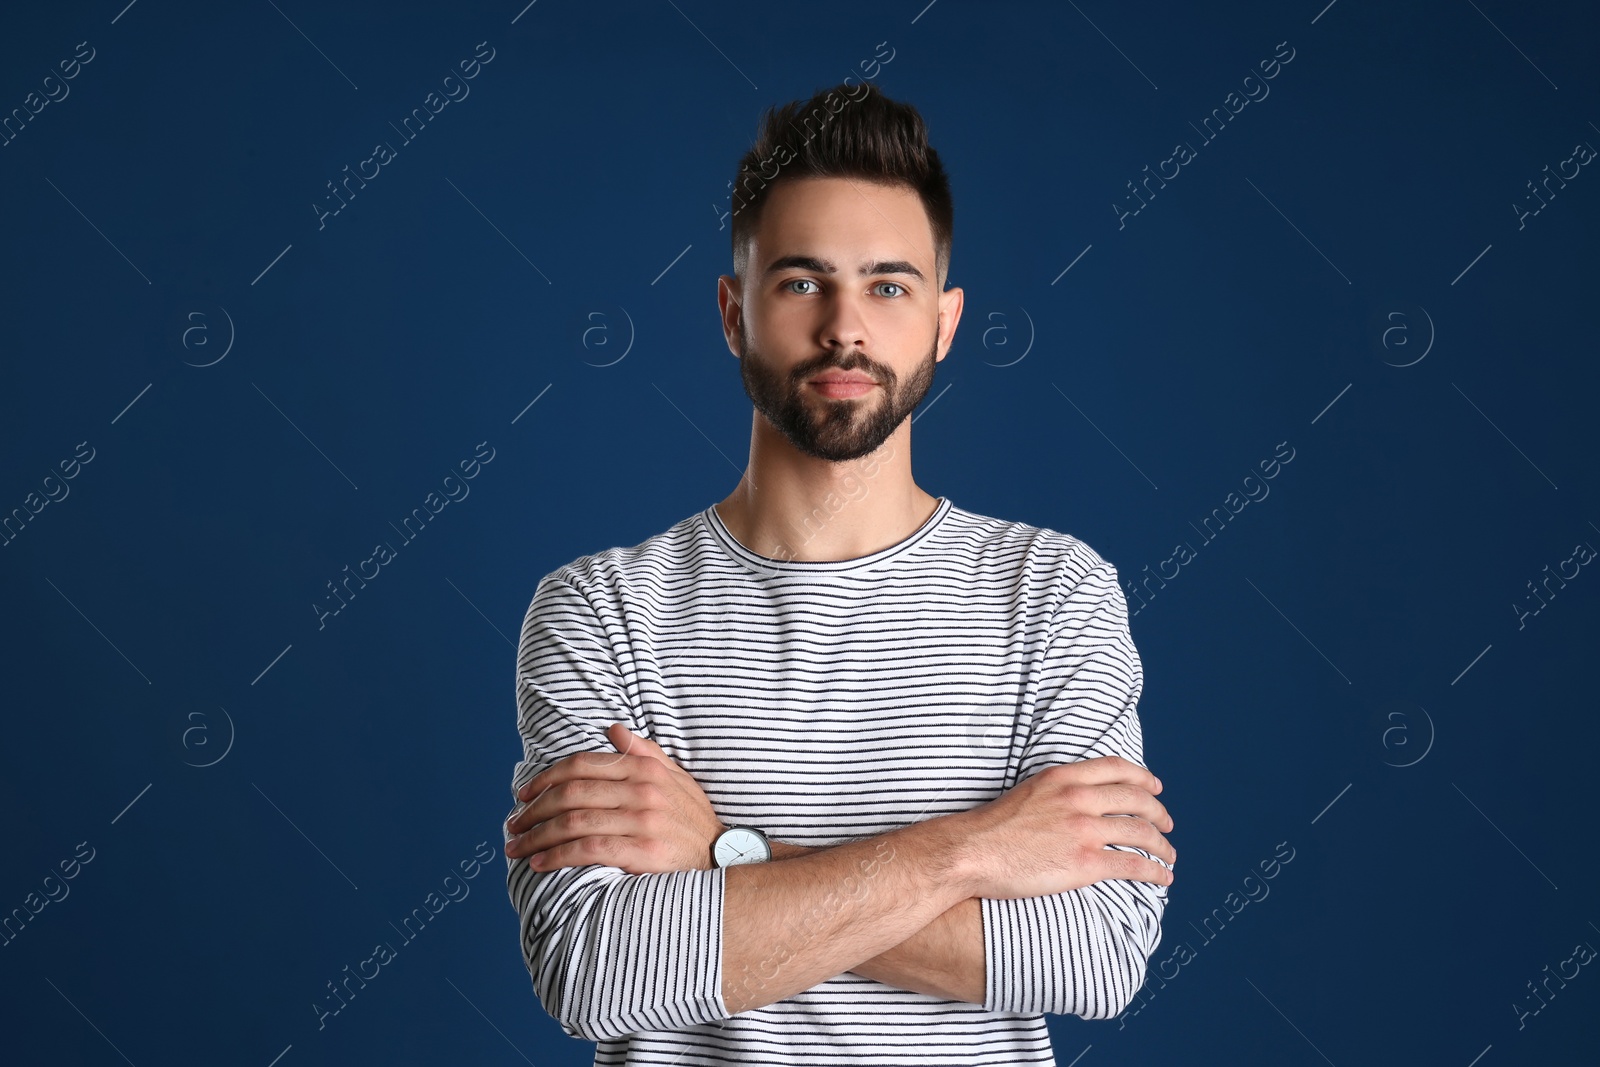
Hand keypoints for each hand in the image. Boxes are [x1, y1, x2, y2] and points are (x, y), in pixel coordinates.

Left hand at [503, 722, 726, 873]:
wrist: (722, 860)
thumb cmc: (692, 820)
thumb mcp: (676, 778)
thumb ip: (644, 752)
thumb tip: (613, 729)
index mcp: (646, 768)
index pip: (582, 765)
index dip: (546, 778)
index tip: (523, 794)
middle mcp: (643, 790)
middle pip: (571, 793)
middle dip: (534, 809)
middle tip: (512, 824)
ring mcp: (643, 820)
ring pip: (574, 821)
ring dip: (537, 836)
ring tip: (517, 847)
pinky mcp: (642, 852)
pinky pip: (588, 849)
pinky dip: (558, 855)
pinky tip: (540, 863)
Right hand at [951, 755, 1174, 898]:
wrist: (971, 853)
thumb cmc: (991, 828)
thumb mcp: (1027, 792)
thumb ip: (1056, 792)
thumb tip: (1078, 801)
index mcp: (1062, 778)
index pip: (1116, 768)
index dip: (1142, 777)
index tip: (1154, 787)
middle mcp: (1077, 799)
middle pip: (1135, 799)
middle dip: (1158, 812)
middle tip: (1167, 823)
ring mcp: (1083, 830)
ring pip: (1140, 833)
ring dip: (1162, 845)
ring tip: (1169, 854)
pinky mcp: (1085, 863)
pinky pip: (1132, 865)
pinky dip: (1154, 870)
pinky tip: (1162, 876)